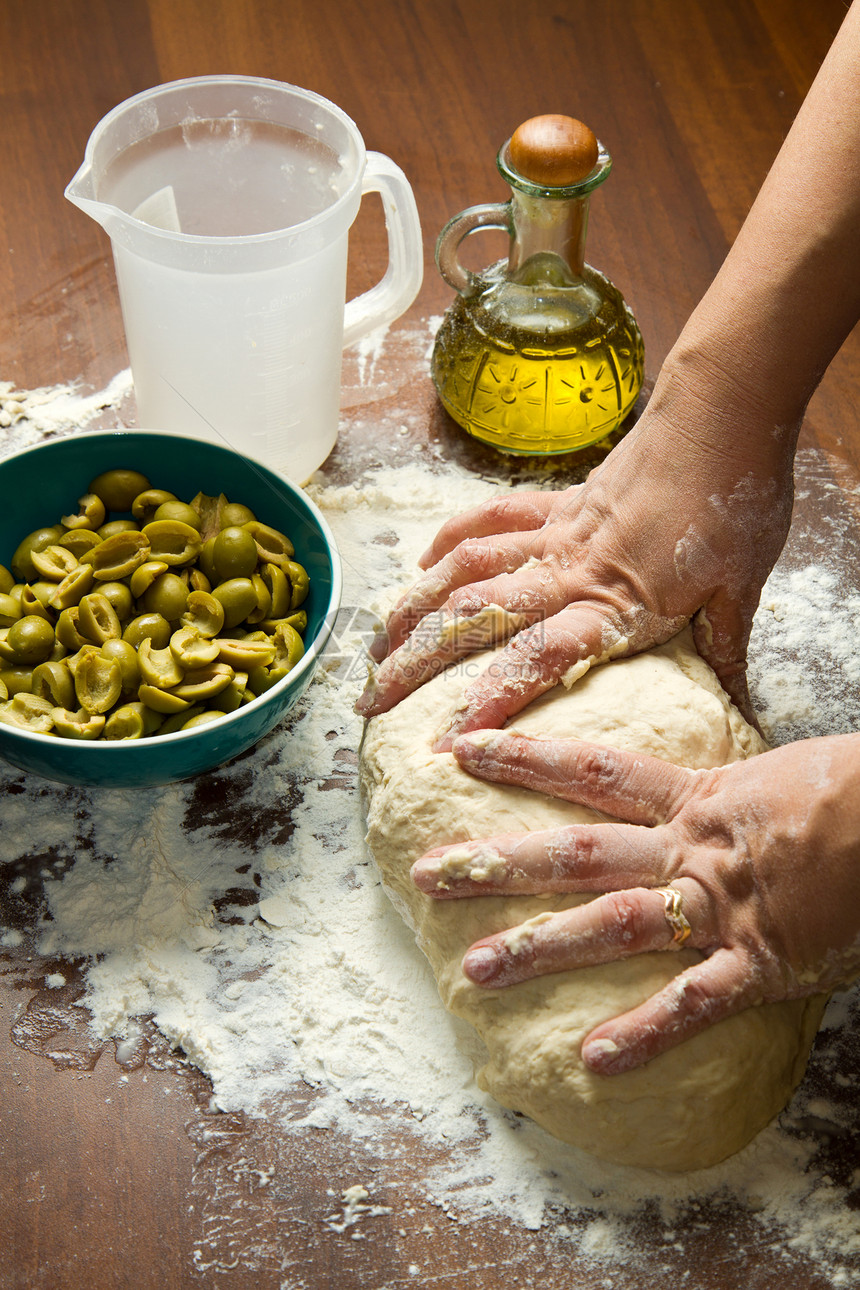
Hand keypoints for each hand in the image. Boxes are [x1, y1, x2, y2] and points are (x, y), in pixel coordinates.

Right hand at [356, 379, 798, 745]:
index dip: (490, 701)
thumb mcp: (742, 587)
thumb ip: (726, 647)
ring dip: (413, 608)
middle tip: (371, 701)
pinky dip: (449, 541)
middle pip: (476, 619)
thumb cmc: (738, 498)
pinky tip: (422, 564)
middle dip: (416, 663)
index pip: (538, 660)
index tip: (450, 742)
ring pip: (464, 571)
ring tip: (375, 645)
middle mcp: (570, 571)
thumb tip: (740, 710)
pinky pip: (489, 521)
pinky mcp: (556, 501)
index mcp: (615, 602)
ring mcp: (556, 534)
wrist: (723, 412)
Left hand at [411, 730, 859, 1073]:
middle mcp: (691, 850)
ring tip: (474, 971)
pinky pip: (696, 1004)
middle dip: (497, 862)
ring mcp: (721, 907)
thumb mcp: (776, 776)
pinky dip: (646, 1032)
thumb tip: (695, 800)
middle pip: (575, 851)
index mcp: (697, 799)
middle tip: (424, 872)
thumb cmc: (855, 792)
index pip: (590, 770)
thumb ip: (721, 796)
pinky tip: (594, 1060)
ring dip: (541, 948)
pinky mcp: (762, 963)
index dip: (521, 757)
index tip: (459, 748)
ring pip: (613, 924)